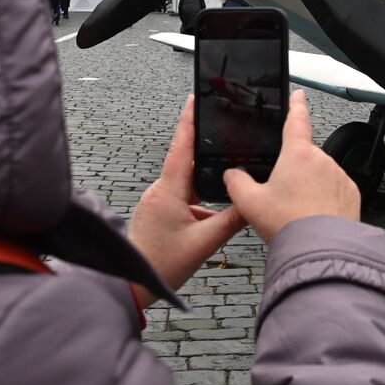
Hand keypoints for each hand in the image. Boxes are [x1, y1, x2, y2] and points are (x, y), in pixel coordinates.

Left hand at [127, 95, 246, 304]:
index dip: (189, 121)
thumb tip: (252, 203)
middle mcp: (160, 191)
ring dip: (203, 184)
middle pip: (188, 162)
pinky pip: (182, 196)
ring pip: (187, 182)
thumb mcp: (204, 243)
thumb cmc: (160, 264)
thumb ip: (232, 220)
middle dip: (207, 152)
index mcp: (168, 192)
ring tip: (221, 188)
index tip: (195, 99)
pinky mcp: (158, 211)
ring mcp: (157, 200)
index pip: (181, 147)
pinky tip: (208, 217)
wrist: (132, 285)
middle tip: (225, 137)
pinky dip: (197, 201)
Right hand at [224, 90, 359, 242]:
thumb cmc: (290, 225)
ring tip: (296, 212)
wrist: (322, 249)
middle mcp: (321, 159)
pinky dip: (324, 200)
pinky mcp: (351, 193)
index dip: (295, 104)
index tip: (298, 95)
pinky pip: (334, 190)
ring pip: (319, 175)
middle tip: (280, 196)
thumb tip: (232, 175)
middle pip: (303, 157)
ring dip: (309, 187)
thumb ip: (236, 183)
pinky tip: (313, 217)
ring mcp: (339, 176)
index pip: (296, 119)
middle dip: (293, 171)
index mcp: (297, 153)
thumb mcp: (250, 203)